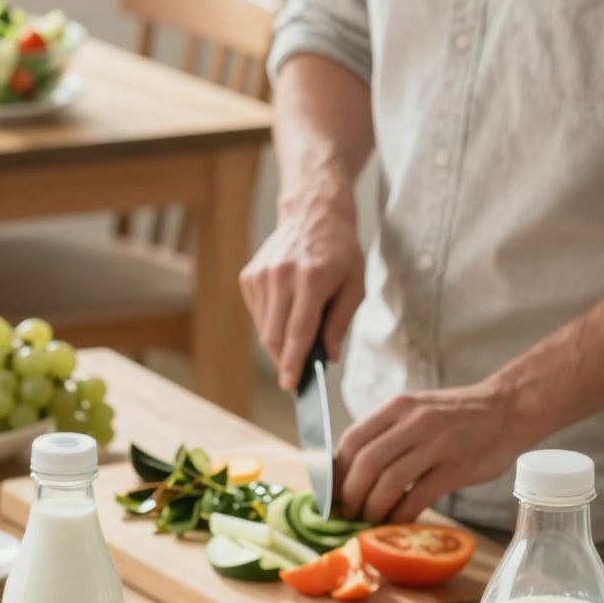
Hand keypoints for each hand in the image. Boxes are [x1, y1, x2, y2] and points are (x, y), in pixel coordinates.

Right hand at [240, 200, 365, 392]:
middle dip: (284, 360)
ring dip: (280, 341)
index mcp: (311, 278)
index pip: (298, 331)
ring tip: (299, 330)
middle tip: (297, 373)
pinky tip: (288, 309)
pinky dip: (272, 322)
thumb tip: (329, 357)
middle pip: (274, 335)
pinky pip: (258, 314)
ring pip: (264, 328)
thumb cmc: (340, 253)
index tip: (290, 385)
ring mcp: (261, 275)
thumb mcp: (354, 285)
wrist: (313, 216)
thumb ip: (340, 322)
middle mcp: (281, 276)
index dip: (293, 363)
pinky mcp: (249, 276)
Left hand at [335, 376, 533, 522]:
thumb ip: (387, 434)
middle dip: (350, 495)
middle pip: (366, 463)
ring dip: (374, 507)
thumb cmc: (456, 416)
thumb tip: (350, 471)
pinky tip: (397, 522)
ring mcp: (436, 444)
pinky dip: (402, 514)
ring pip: (389, 481)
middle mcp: (413, 422)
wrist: (507, 410)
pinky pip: (419, 496)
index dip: (335, 472)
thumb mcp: (416, 411)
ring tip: (370, 520)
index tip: (331, 494)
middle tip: (348, 513)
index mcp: (397, 408)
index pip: (352, 440)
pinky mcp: (456, 468)